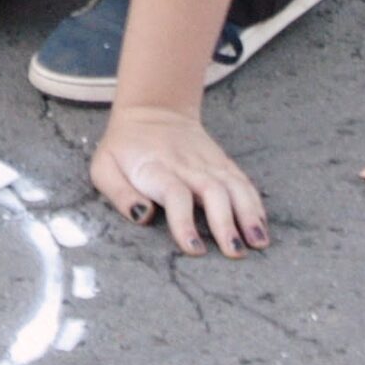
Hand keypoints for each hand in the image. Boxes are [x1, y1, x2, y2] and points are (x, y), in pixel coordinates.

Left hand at [91, 105, 268, 257]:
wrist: (152, 111)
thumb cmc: (124, 148)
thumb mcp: (104, 167)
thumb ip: (119, 193)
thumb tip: (142, 215)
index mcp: (156, 168)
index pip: (175, 194)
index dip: (184, 222)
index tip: (194, 248)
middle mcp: (187, 164)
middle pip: (212, 191)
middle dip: (225, 223)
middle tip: (234, 252)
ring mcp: (208, 162)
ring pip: (234, 186)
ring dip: (248, 215)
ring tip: (258, 243)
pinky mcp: (222, 162)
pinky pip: (243, 182)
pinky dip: (255, 204)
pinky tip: (261, 227)